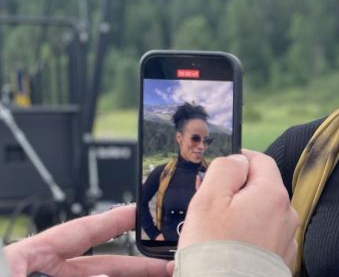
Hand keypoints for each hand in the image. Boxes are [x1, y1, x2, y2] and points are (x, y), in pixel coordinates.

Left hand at [3, 205, 169, 276]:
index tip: (144, 213)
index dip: (116, 221)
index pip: (82, 232)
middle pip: (101, 269)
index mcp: (29, 259)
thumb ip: (68, 267)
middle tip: (170, 268)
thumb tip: (109, 269)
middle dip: (137, 268)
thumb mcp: (23, 269)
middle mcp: (41, 276)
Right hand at [178, 150, 298, 268]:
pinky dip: (248, 239)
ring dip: (241, 218)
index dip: (238, 160)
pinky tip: (229, 249)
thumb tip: (237, 159)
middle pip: (261, 189)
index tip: (221, 167)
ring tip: (215, 234)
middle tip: (209, 205)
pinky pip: (263, 239)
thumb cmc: (215, 252)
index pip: (261, 161)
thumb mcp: (209, 199)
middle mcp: (286, 215)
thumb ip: (225, 169)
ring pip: (261, 216)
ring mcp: (285, 240)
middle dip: (236, 192)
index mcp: (272, 194)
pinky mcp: (279, 260)